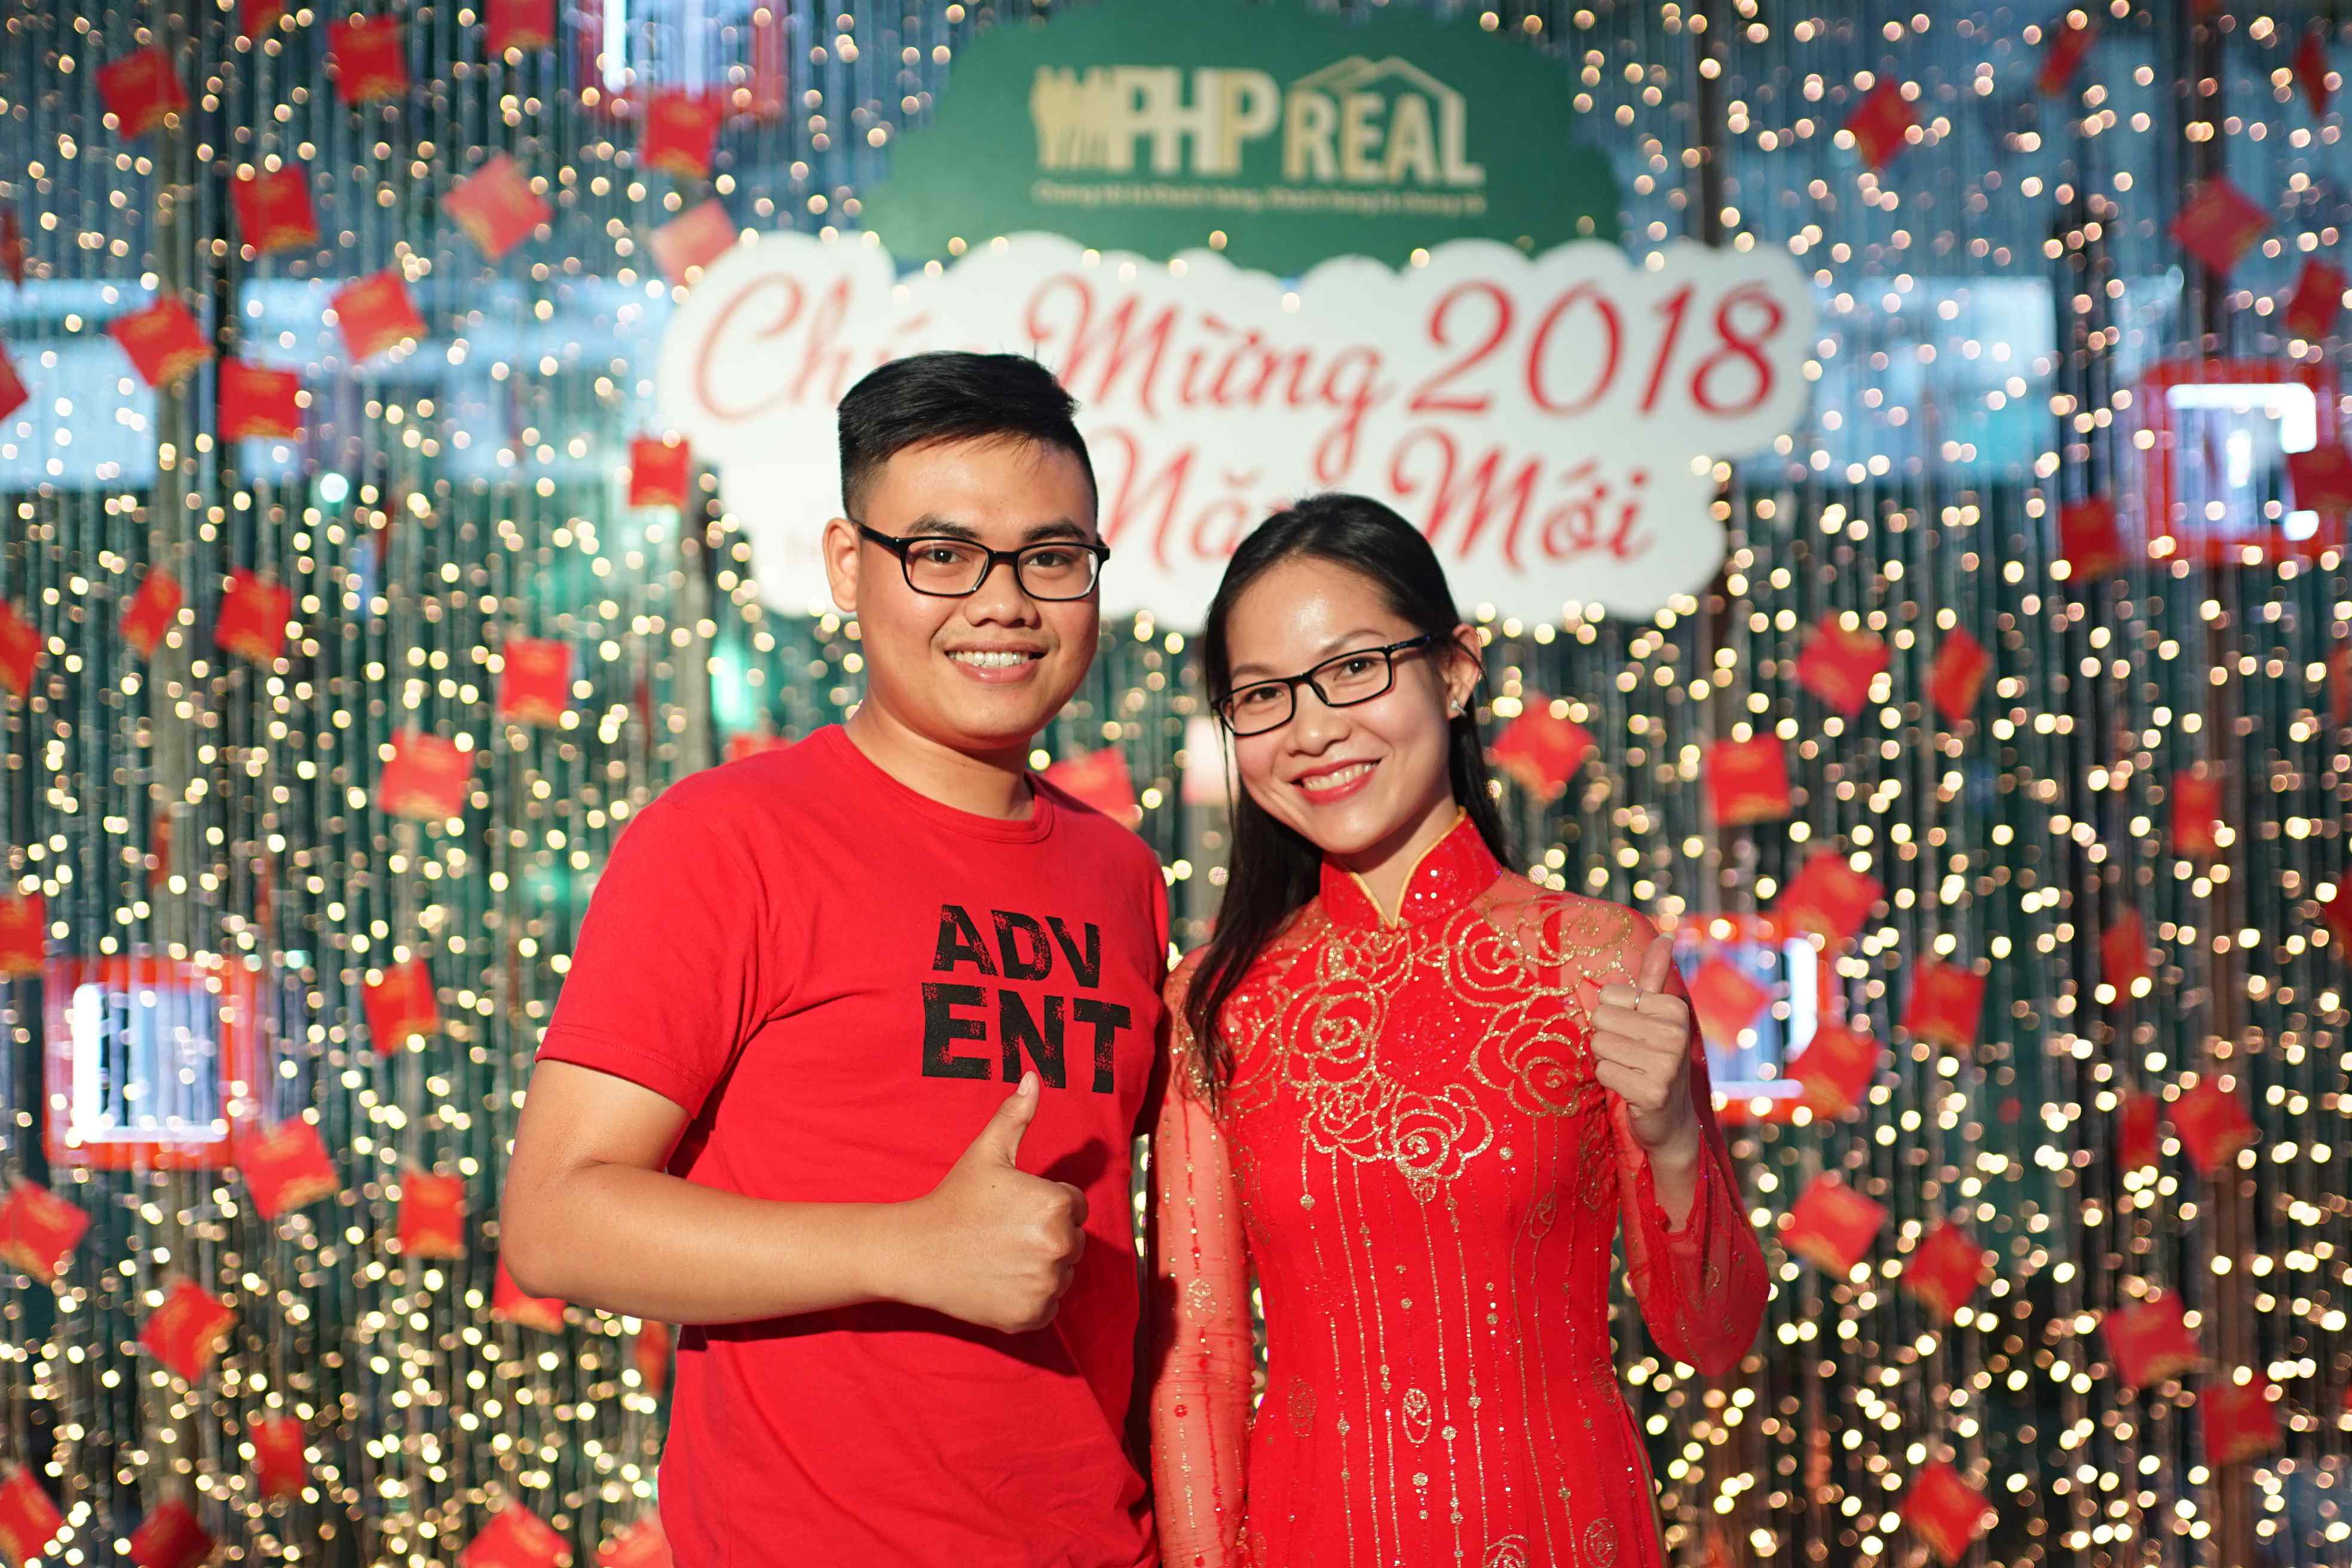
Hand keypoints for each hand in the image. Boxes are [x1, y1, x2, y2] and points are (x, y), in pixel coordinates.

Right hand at [893, 1072, 1087, 1333]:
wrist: (916, 1253)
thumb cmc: (954, 1199)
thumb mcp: (987, 1153)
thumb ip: (1016, 1115)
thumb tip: (1033, 1076)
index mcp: (1056, 1204)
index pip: (1074, 1206)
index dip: (1043, 1204)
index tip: (1011, 1209)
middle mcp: (1059, 1246)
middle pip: (1071, 1241)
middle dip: (1045, 1236)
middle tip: (1003, 1234)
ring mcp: (1046, 1285)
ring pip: (1062, 1274)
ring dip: (1039, 1268)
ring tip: (1000, 1256)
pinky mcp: (1033, 1316)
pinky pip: (1049, 1306)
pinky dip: (1030, 1299)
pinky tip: (999, 1282)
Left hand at [1591, 936, 1701, 1160]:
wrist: (1670, 1118)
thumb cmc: (1654, 1058)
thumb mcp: (1656, 1014)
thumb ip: (1655, 975)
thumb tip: (1664, 935)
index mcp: (1674, 1008)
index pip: (1608, 995)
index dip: (1614, 1016)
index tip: (1636, 1033)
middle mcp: (1675, 1033)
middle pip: (1600, 1019)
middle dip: (1607, 1039)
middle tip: (1630, 1054)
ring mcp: (1666, 1064)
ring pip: (1599, 1046)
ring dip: (1608, 1061)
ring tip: (1631, 1070)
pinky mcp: (1652, 1091)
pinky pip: (1603, 1072)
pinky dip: (1610, 1081)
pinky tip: (1631, 1088)